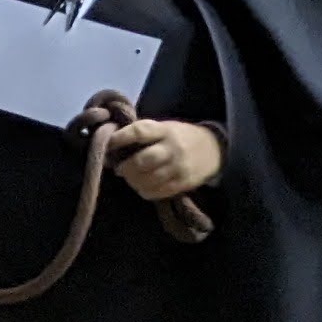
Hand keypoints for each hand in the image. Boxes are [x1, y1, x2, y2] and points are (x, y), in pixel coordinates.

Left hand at [110, 117, 224, 201]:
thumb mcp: (163, 128)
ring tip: (130, 177)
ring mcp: (179, 168)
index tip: (107, 145)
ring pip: (148, 180)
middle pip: (143, 161)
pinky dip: (144, 190)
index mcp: (165, 130)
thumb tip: (107, 148)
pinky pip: (157, 192)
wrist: (214, 149)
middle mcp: (173, 149)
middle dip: (126, 167)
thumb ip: (140, 135)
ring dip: (133, 181)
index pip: (140, 132)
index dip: (120, 138)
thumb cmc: (178, 137)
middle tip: (119, 168)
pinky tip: (142, 185)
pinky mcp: (183, 183)